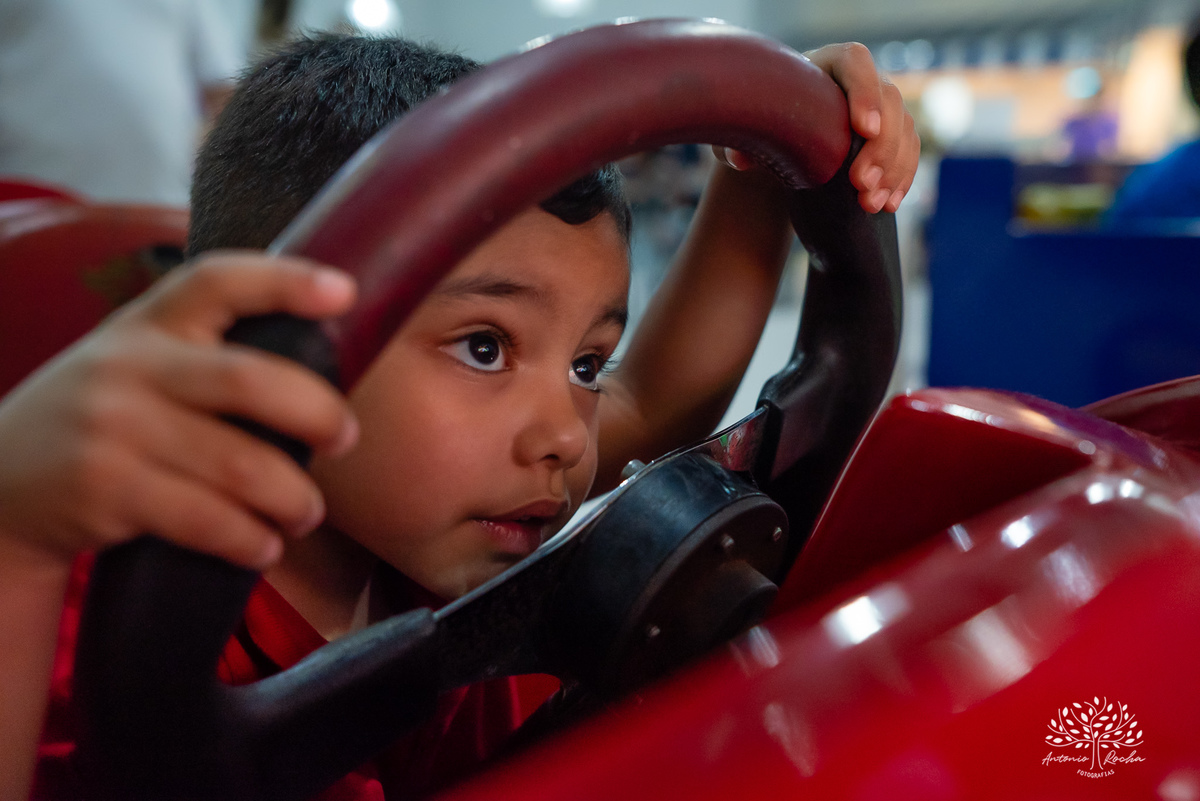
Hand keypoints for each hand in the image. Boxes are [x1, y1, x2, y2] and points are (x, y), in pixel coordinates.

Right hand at [0, 253, 358, 569]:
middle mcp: (129, 365)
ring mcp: (114, 428)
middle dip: (316, 413)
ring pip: (238, 464)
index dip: (285, 280)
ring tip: (306, 512)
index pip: (217, 280)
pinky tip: (263, 546)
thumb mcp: (135, 364)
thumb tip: (319, 373)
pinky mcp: (107, 489)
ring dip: (291, 496)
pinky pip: (206, 519)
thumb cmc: (101, 420)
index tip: (344, 291)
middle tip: (345, 438)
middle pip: (249, 381)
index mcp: (147, 322)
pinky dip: (249, 538)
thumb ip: (204, 355)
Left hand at [714, 42, 919, 213]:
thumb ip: (737, 143)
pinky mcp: (890, 134)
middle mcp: (859, 80)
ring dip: (892, 169)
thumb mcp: (741, 134)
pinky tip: (889, 204)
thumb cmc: (758, 129)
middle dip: (881, 146)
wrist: (777, 142)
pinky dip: (901, 179)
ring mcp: (879, 106)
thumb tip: (741, 161)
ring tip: (870, 204)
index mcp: (824, 63)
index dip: (865, 92)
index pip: (855, 62)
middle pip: (888, 99)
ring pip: (903, 129)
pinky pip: (908, 152)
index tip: (864, 128)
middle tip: (861, 184)